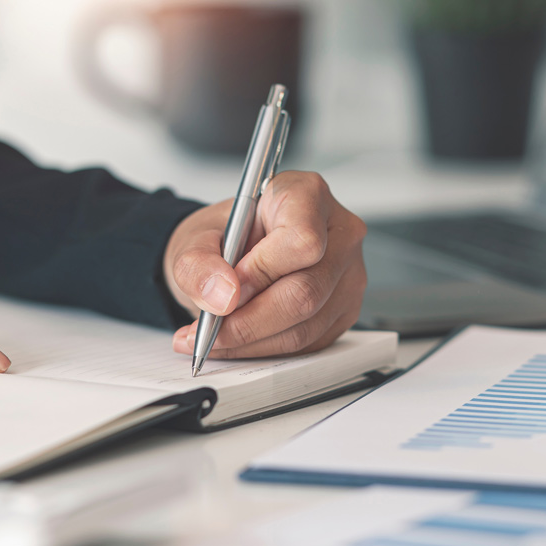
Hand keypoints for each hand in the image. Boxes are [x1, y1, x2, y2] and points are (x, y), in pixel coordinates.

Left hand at [163, 171, 367, 358]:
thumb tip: (222, 297)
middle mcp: (340, 233)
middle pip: (306, 291)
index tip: (227, 288)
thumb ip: (198, 263)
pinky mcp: (346, 309)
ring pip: (306, 325)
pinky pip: (308, 343)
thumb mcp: (195, 239)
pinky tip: (239, 339)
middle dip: (249, 320)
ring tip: (214, 336)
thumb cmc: (225, 236)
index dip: (261, 272)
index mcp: (308, 196)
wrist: (235, 252)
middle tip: (209, 328)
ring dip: (253, 341)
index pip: (302, 241)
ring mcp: (350, 274)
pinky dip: (266, 349)